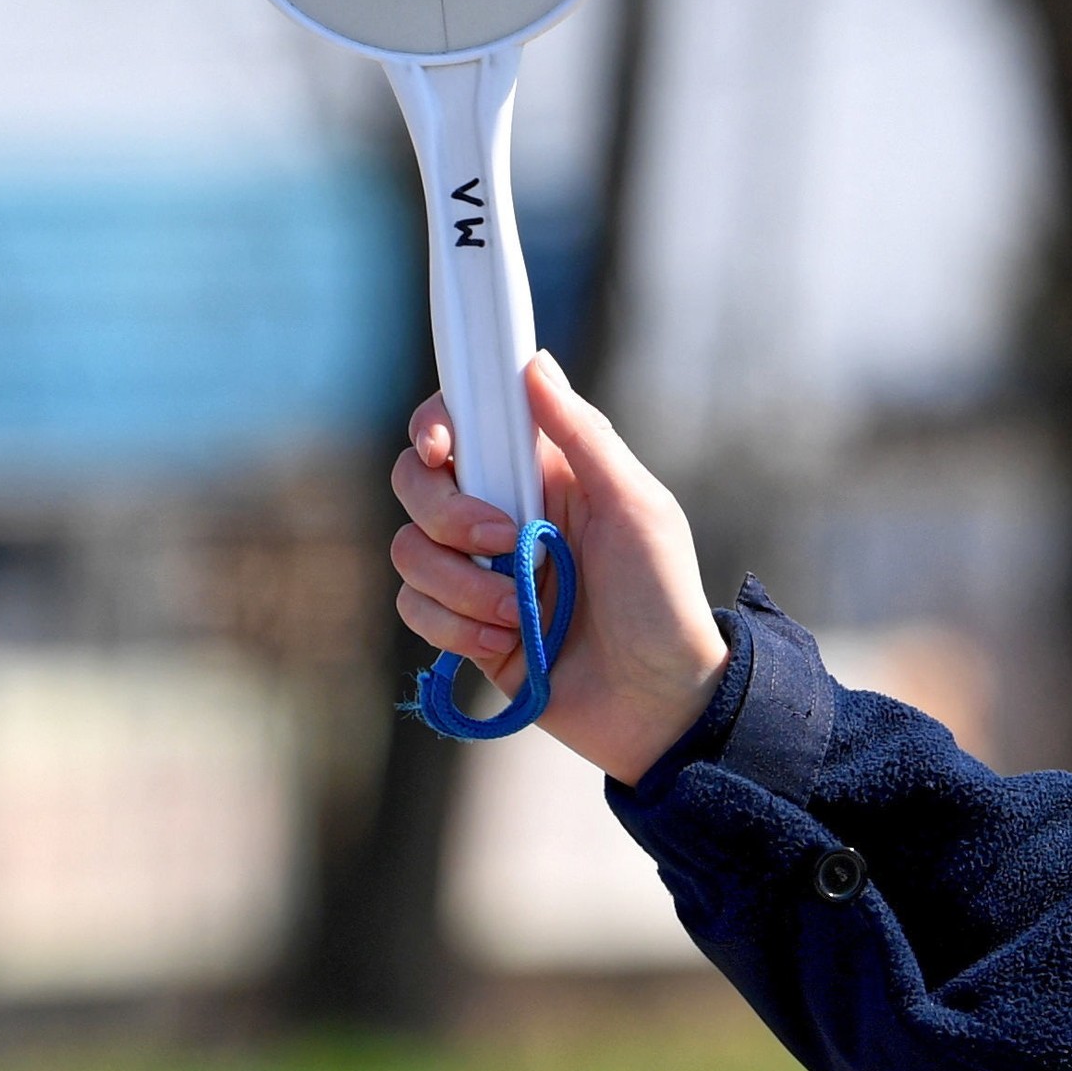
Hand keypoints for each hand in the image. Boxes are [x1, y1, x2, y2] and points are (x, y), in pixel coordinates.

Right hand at [389, 350, 728, 784]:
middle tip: (506, 541)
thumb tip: (534, 364)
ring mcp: (477, 570)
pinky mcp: (464, 626)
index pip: (464, 421)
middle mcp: (499, 511)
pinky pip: (414, 608)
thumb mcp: (636, 508)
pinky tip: (508, 646)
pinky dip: (454, 629)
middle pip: (416, 481)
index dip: (436, 423)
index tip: (444, 447)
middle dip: (447, 514)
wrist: (658, 706)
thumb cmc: (662, 601)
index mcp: (542, 471)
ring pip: (409, 549)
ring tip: (521, 614)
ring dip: (461, 586)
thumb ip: (583, 435)